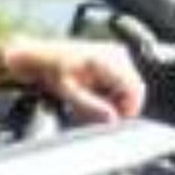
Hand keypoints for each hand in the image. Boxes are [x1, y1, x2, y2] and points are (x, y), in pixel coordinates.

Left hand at [0, 38, 144, 122]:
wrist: (39, 56)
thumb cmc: (51, 70)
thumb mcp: (70, 92)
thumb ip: (92, 107)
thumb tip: (113, 119)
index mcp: (107, 59)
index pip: (134, 88)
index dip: (129, 109)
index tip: (116, 121)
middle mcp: (117, 53)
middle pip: (133, 88)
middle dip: (119, 106)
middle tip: (99, 117)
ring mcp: (116, 53)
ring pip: (127, 86)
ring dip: (112, 100)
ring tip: (89, 106)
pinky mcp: (113, 57)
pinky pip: (120, 81)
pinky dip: (108, 92)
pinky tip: (91, 96)